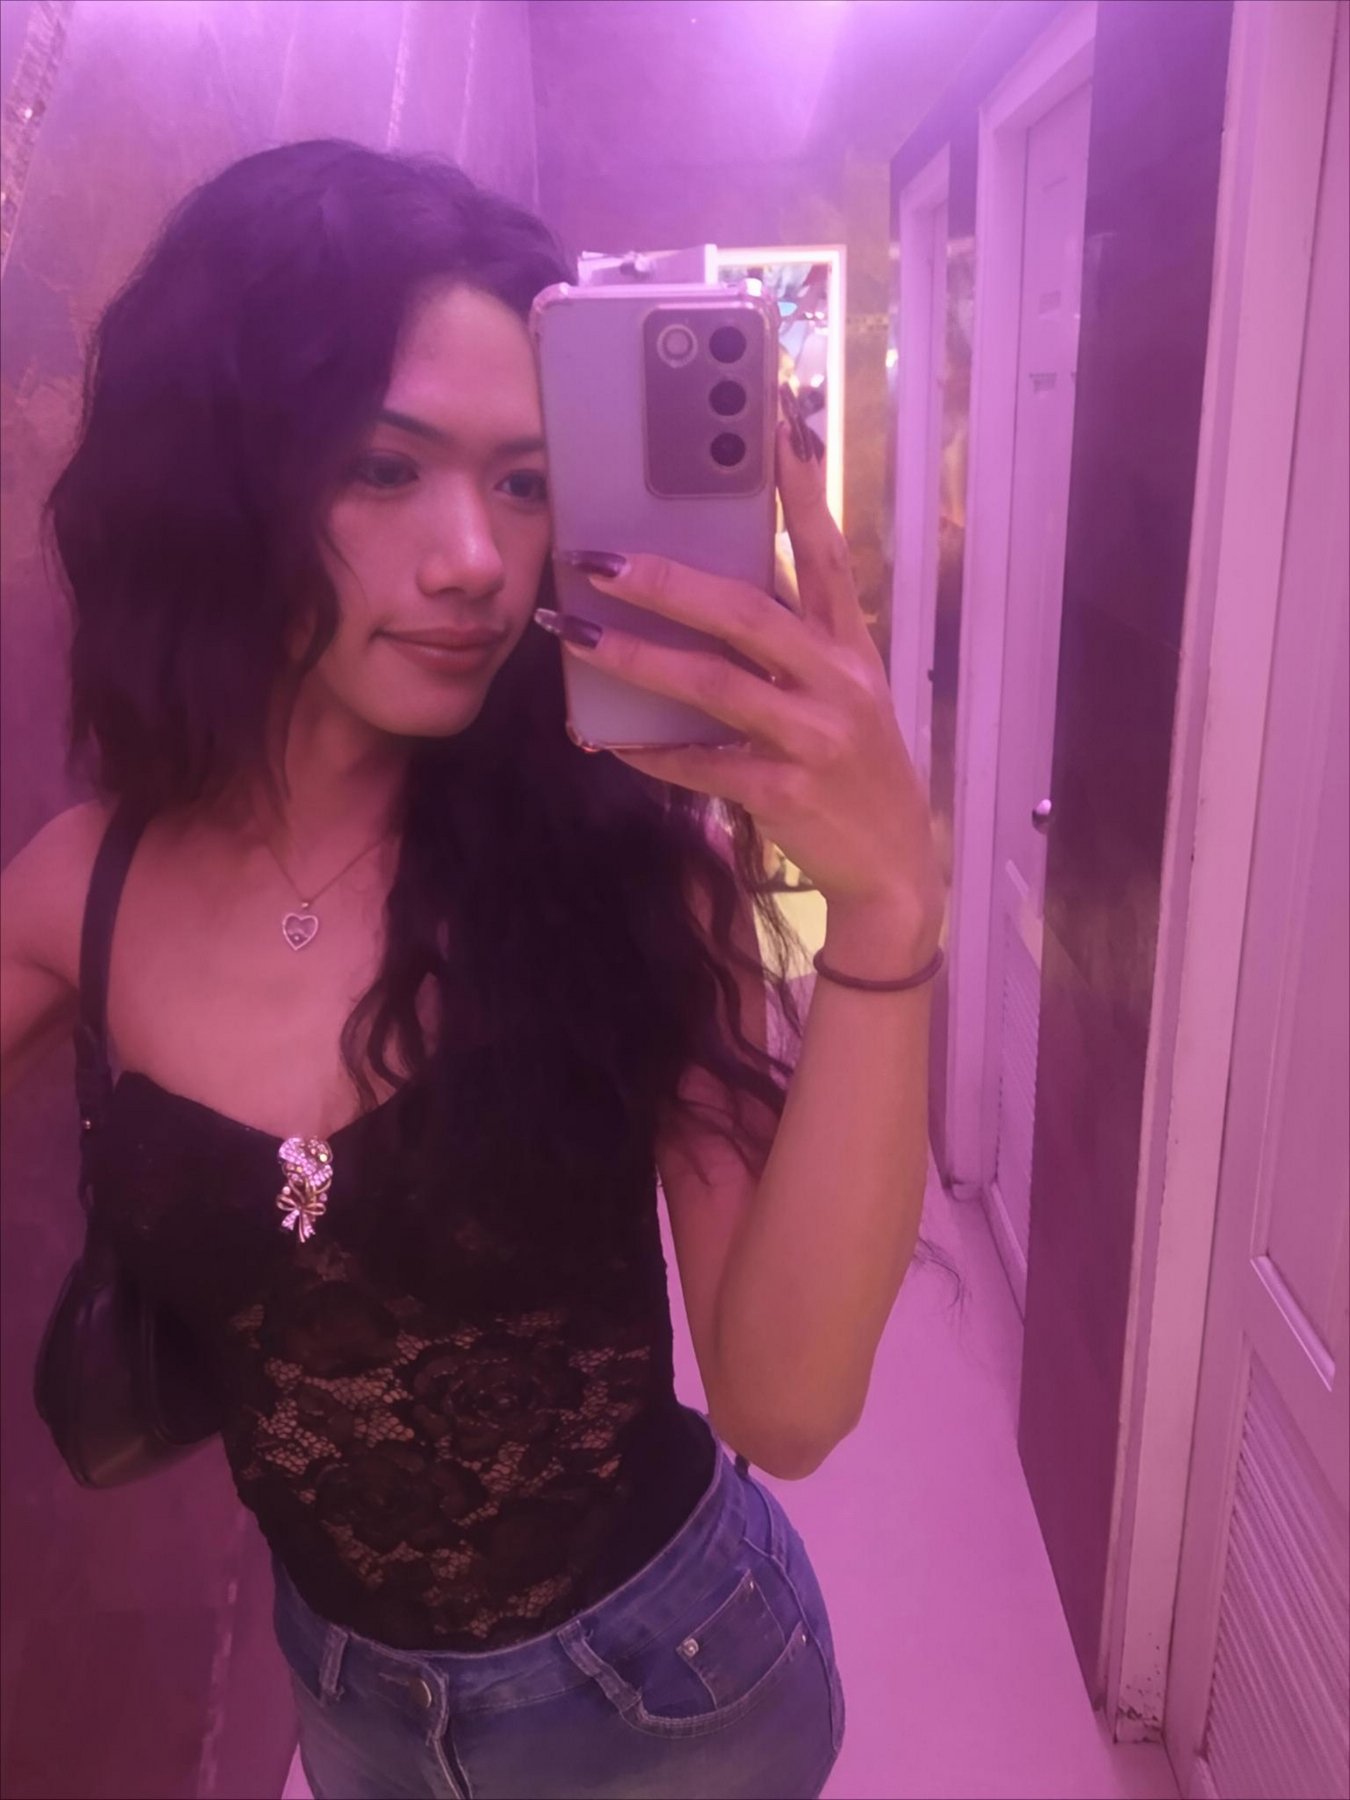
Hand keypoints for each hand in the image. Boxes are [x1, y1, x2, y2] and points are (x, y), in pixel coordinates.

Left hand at [537, 408, 943, 924]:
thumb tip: (708, 588)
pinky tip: (603, 737)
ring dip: (636, 658)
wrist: (893, 868)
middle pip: (748, 612)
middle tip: (597, 556)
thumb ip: (792, 641)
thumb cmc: (853, 768)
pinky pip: (702, 764)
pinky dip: (649, 750)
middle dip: (668, 580)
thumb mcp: (844, 693)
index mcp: (850, 646)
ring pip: (713, 685)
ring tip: (576, 632)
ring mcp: (814, 738)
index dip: (798, 485)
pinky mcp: (786, 794)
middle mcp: (838, 681)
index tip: (767, 422)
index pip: (826, 550)